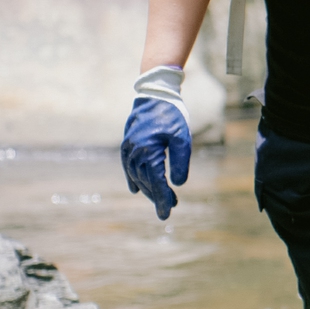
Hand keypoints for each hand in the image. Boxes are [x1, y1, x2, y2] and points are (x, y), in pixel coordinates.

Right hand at [121, 70, 191, 220]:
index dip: (162, 199)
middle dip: (156, 197)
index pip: (156, 183)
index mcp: (148, 152)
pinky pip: (129, 168)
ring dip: (148, 190)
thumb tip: (178, 184)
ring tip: (162, 200)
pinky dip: (134, 180)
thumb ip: (181, 161)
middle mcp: (134, 153)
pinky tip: (137, 190)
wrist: (154, 95)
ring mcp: (128, 150)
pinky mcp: (127, 145)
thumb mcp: (182, 138)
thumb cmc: (171, 116)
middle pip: (146, 182)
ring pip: (137, 177)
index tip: (166, 213)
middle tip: (168, 210)